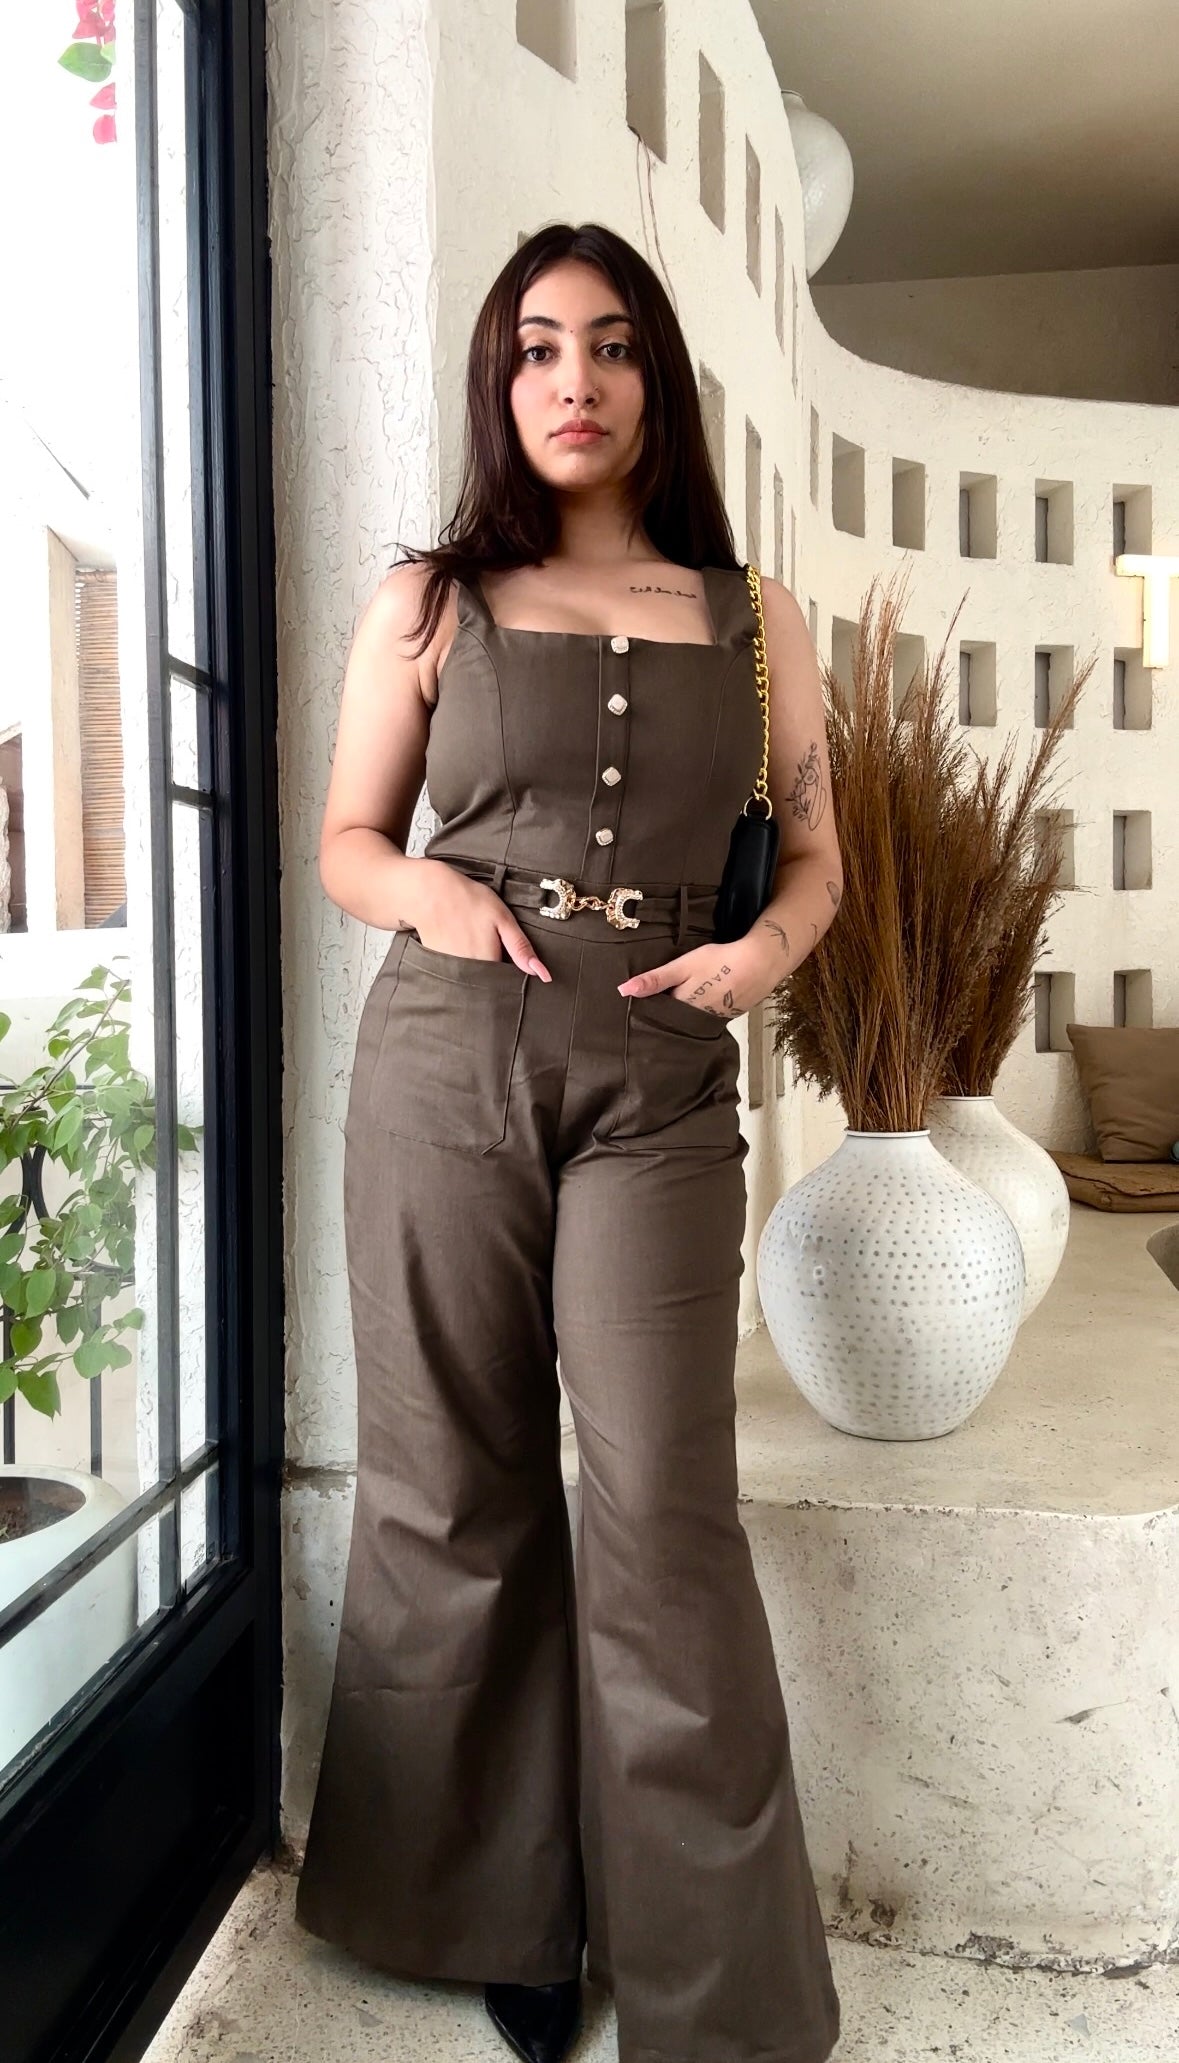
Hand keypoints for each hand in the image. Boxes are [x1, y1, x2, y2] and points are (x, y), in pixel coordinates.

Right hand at [409, 862, 551, 979]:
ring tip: (473, 942)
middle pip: (490, 985)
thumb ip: (521, 949)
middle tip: (489, 944)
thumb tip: (543, 975)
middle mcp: (469, 974)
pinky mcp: (440, 967)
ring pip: (473, 981)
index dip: (513, 975)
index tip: (510, 958)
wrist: (428, 893)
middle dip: (495, 976)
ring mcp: (452, 973)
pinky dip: (463, 966)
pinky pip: (458, 975)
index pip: (508, 984)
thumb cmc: (469, 902)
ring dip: (478, 971)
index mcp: (489, 964)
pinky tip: (460, 944)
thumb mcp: (502, 920)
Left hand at [616, 938, 763, 1017]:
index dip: (648, 1011)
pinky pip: (708, 1017)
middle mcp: (697, 1021)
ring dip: (684, 1015)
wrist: (760, 964)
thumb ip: (654, 979)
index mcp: (682, 1009)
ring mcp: (715, 1020)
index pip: (658, 1016)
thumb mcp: (682, 966)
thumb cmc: (719, 962)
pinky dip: (702, 1012)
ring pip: (692, 1020)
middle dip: (665, 1015)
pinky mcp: (729, 1015)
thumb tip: (623, 991)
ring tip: (675, 1004)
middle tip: (653, 1006)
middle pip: (675, 1020)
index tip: (635, 1008)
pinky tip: (703, 1000)